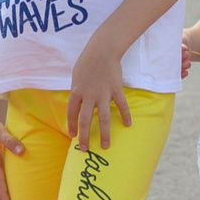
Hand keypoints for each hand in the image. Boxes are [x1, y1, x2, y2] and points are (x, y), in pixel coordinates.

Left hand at [65, 37, 132, 152]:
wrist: (102, 50)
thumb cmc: (87, 62)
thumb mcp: (76, 77)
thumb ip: (77, 92)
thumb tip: (76, 105)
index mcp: (76, 92)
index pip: (71, 113)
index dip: (72, 126)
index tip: (73, 136)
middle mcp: (89, 95)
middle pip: (85, 120)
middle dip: (84, 137)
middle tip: (84, 149)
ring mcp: (103, 94)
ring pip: (103, 118)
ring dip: (104, 134)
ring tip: (105, 146)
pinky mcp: (116, 90)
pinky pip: (121, 106)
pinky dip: (126, 115)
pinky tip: (128, 125)